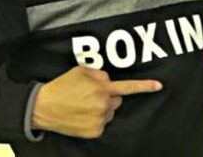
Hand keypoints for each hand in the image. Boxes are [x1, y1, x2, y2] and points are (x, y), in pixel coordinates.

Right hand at [32, 66, 161, 138]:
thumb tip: (109, 80)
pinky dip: (95, 119)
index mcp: (102, 88)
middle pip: (118, 100)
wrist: (42, 107)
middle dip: (109, 96)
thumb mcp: (81, 71)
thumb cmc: (62, 86)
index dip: (145, 87)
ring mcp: (99, 120)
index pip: (128, 87)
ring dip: (102, 108)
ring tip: (84, 105)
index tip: (159, 86)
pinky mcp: (93, 131)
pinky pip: (102, 123)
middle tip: (91, 95)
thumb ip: (100, 73)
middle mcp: (103, 105)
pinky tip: (82, 115)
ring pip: (110, 112)